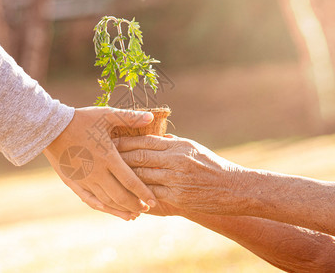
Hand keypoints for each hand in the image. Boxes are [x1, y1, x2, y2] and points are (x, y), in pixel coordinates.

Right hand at [43, 107, 157, 220]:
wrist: (51, 128)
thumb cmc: (81, 120)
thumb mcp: (106, 115)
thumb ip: (130, 118)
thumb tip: (150, 117)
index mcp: (108, 157)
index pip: (130, 181)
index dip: (143, 193)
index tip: (153, 201)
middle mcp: (97, 172)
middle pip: (120, 196)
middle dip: (134, 205)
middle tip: (146, 209)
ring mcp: (84, 180)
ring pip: (106, 201)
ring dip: (120, 209)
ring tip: (133, 215)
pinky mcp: (74, 183)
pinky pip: (90, 200)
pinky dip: (102, 208)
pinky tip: (110, 211)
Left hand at [113, 134, 250, 215]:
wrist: (235, 188)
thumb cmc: (213, 166)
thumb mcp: (194, 148)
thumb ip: (174, 143)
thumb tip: (159, 137)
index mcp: (178, 146)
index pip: (145, 141)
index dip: (125, 142)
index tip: (109, 141)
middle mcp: (176, 160)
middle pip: (139, 157)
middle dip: (118, 157)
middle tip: (100, 157)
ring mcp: (176, 179)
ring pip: (142, 176)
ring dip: (123, 177)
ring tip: (106, 175)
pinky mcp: (178, 197)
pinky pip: (151, 195)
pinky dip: (136, 194)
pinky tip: (124, 194)